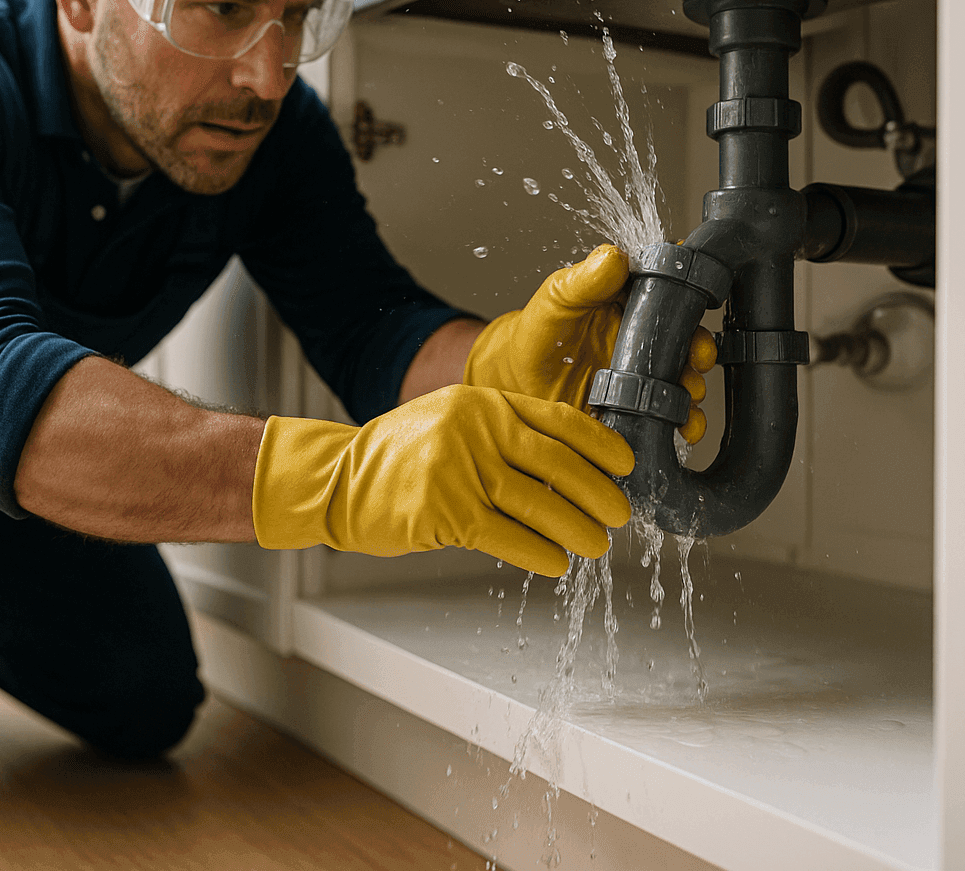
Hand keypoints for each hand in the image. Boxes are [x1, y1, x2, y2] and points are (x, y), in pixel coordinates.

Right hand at [251, 385, 632, 575]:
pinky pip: (508, 537)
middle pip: (558, 464)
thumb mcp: (453, 419)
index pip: (560, 420)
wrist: (338, 478)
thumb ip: (503, 430)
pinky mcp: (446, 512)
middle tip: (620, 514)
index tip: (626, 466)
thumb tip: (569, 465)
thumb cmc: (400, 456)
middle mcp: (476, 429)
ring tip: (596, 545)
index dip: (601, 445)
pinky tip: (556, 563)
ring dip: (577, 530)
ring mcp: (460, 470)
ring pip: (539, 506)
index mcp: (484, 401)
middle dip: (599, 494)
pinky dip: (539, 553)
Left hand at [462, 244, 717, 443]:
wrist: (515, 386)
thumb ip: (582, 280)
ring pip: (682, 376)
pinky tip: (684, 426)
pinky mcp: (636, 406)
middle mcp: (640, 336)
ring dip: (694, 384)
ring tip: (690, 392)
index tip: (697, 300)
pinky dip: (684, 421)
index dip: (687, 295)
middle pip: (685, 337)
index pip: (667, 291)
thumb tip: (613, 256)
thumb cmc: (534, 335)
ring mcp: (641, 372)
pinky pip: (668, 413)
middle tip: (698, 356)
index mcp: (626, 301)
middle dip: (699, 347)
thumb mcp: (555, 300)